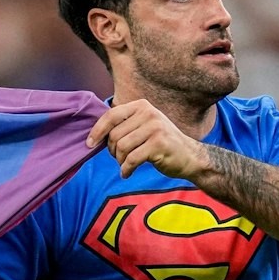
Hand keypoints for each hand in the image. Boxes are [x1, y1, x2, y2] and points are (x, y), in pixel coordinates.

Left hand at [87, 99, 210, 180]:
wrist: (189, 157)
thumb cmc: (162, 144)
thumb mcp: (144, 127)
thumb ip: (124, 126)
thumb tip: (95, 135)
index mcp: (142, 106)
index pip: (111, 115)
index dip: (97, 131)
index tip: (89, 144)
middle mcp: (148, 113)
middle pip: (115, 135)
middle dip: (112, 151)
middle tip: (119, 159)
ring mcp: (155, 128)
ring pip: (122, 147)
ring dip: (119, 161)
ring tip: (125, 165)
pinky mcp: (159, 144)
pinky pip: (132, 159)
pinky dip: (126, 169)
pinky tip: (127, 173)